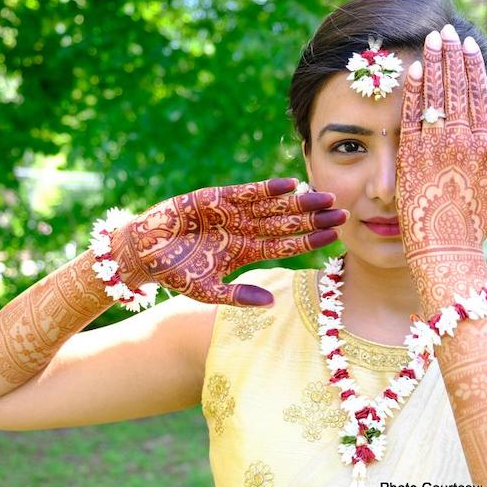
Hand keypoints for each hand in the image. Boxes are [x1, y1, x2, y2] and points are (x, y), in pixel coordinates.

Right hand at [109, 178, 345, 306]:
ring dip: (298, 201)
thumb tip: (271, 301)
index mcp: (246, 252)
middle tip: (343, 212)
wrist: (144, 251)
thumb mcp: (208, 290)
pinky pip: (247, 192)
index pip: (286, 246)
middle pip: (287, 223)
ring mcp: (232, 213)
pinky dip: (267, 188)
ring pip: (273, 206)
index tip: (335, 236)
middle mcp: (244, 230)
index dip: (310, 240)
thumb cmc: (175, 273)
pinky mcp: (217, 197)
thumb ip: (238, 295)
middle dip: (313, 217)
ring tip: (325, 196)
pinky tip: (289, 184)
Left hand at [396, 25, 486, 311]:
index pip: (480, 97)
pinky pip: (411, 117)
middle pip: (456, 90)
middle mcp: (461, 143)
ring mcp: (434, 149)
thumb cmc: (475, 225)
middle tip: (445, 33)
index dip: (473, 69)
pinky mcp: (409, 158)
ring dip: (432, 65)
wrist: (443, 248)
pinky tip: (412, 71)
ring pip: (434, 97)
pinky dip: (412, 93)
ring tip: (429, 42)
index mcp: (486, 147)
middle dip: (451, 58)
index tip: (468, 47)